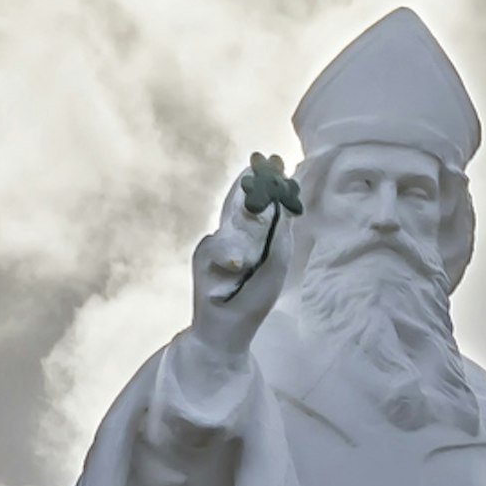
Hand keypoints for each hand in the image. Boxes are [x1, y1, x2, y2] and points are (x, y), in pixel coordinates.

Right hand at [188, 169, 296, 350]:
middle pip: (242, 200)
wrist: (229, 329)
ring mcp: (216, 243)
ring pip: (227, 215)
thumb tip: (284, 207)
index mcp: (254, 236)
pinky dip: (227, 257)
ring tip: (253, 177)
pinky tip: (238, 266)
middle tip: (262, 156)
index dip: (269, 183)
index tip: (279, 161)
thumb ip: (279, 238)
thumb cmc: (254, 299)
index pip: (262, 204)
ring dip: (240, 196)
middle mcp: (234, 234)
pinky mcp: (202, 258)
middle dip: (253, 178)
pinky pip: (215, 249)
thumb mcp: (276, 266)